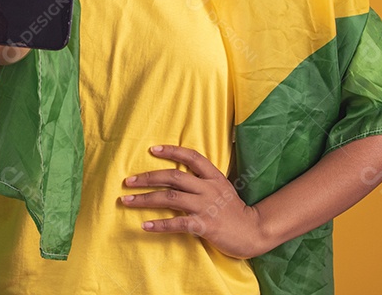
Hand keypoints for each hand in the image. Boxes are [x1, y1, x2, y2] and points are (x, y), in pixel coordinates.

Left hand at [120, 145, 265, 259]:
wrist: (254, 232)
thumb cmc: (235, 211)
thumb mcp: (223, 188)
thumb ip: (205, 181)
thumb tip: (180, 175)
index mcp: (214, 177)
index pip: (192, 157)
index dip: (172, 151)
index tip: (153, 149)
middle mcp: (208, 188)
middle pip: (174, 177)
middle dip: (148, 177)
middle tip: (128, 181)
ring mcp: (206, 206)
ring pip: (171, 198)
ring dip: (146, 199)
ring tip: (127, 200)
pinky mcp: (205, 225)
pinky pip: (178, 223)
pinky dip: (159, 224)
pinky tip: (145, 225)